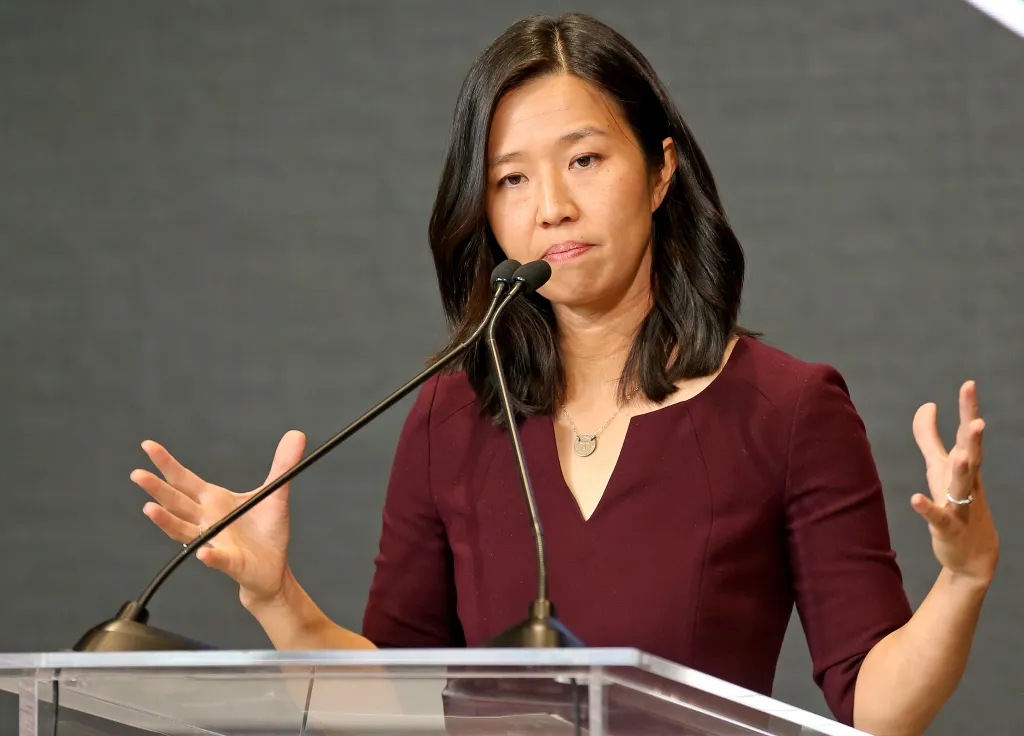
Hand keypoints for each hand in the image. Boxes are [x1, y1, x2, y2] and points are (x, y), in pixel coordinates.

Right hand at [132, 430, 306, 606]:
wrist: (273, 568)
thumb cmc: (267, 532)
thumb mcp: (276, 493)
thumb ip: (283, 464)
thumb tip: (296, 434)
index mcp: (214, 501)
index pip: (185, 480)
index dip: (167, 464)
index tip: (148, 446)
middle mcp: (207, 520)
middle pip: (177, 502)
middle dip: (157, 489)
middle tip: (137, 474)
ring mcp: (214, 541)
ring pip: (184, 530)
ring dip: (167, 521)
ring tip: (150, 509)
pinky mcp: (230, 562)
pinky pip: (217, 558)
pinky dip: (210, 555)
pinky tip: (203, 552)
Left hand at [911, 381, 998, 585]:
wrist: (972, 554)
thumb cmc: (957, 503)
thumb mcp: (940, 467)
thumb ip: (930, 438)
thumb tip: (927, 405)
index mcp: (964, 466)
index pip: (966, 435)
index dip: (967, 410)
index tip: (969, 384)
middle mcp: (965, 483)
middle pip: (971, 457)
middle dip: (973, 439)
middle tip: (977, 420)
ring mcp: (959, 506)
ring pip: (962, 487)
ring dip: (961, 472)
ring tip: (959, 456)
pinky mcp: (947, 529)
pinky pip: (938, 518)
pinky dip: (928, 508)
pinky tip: (916, 499)